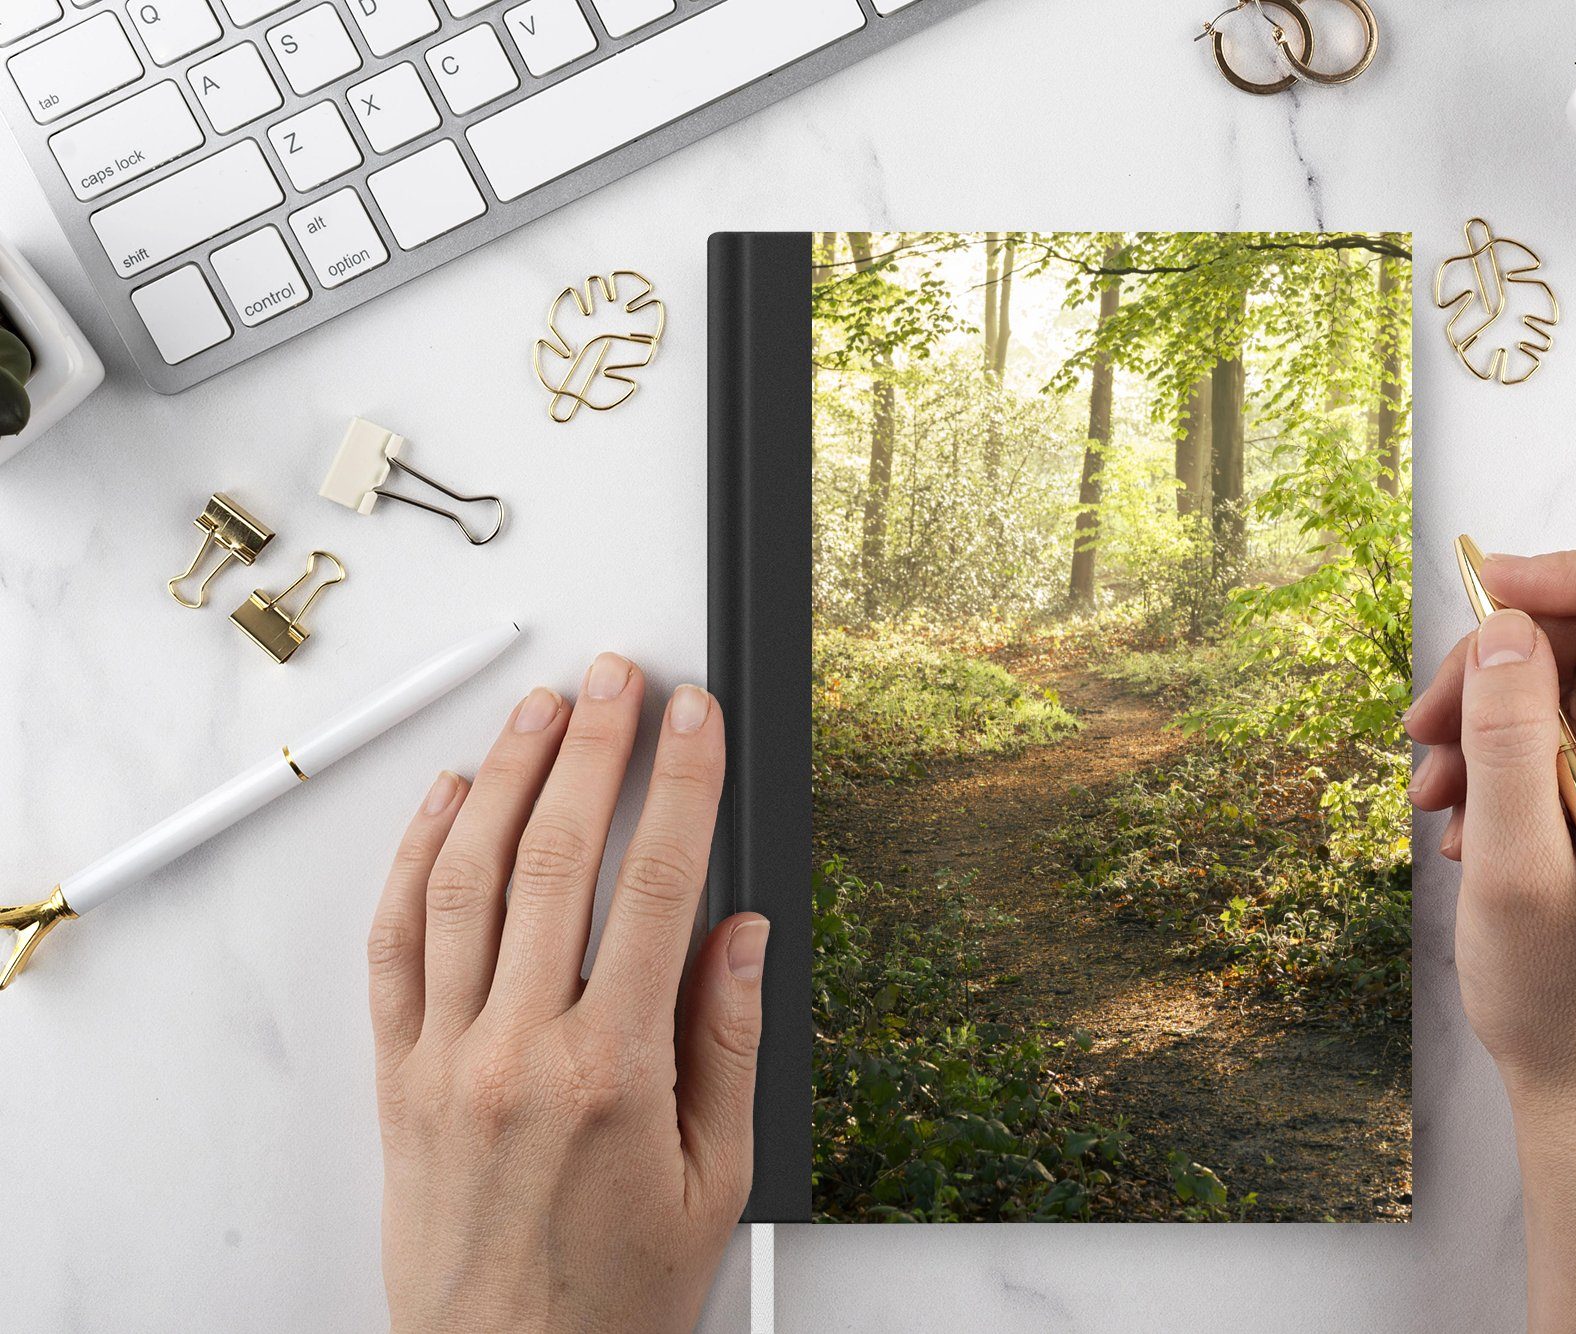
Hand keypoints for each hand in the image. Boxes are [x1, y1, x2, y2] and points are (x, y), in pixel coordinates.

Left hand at [367, 655, 767, 1333]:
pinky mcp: (396, 1076)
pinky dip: (415, 858)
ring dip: (506, 777)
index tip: (697, 719)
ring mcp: (446, 1057)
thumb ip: (728, 1047)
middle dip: (594, 750)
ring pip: (468, 881)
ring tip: (542, 709)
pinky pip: (395, 944)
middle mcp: (520, 1050)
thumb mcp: (716, 1182)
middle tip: (619, 679)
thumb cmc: (613, 1293)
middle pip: (558, 858)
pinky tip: (445, 801)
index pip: (658, 886)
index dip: (683, 785)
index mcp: (615, 1072)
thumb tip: (741, 935)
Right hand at [1405, 543, 1575, 1332]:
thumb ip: (1508, 735)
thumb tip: (1503, 625)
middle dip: (1507, 658)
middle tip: (1425, 723)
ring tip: (1434, 786)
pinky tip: (1467, 810)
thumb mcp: (1513, 866)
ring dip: (1498, 711)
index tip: (1481, 599)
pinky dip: (1517, 749)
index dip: (1573, 573)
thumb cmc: (1562, 1003)